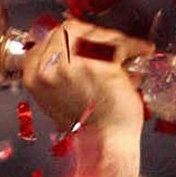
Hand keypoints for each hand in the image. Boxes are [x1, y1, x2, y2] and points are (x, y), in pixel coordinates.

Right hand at [23, 19, 152, 176]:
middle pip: (71, 29)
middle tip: (111, 44)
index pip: (50, 38)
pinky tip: (142, 51)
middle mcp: (48, 67)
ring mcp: (72, 64)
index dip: (72, 37)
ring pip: (95, 34)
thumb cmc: (87, 128)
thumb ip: (59, 74)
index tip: (88, 41)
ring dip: (116, 41)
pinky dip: (134, 46)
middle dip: (94, 35)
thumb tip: (76, 53)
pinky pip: (118, 44)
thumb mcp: (58, 99)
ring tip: (130, 51)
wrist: (104, 146)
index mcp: (33, 75)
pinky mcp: (98, 64)